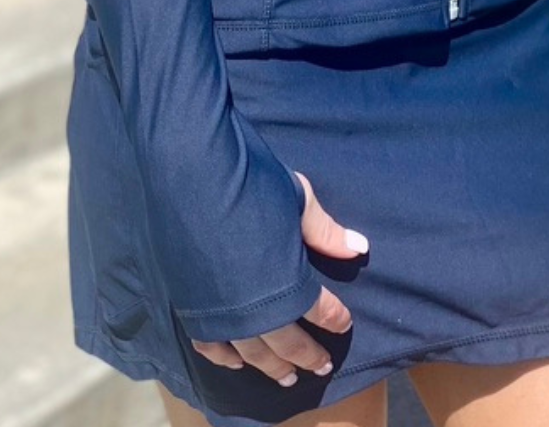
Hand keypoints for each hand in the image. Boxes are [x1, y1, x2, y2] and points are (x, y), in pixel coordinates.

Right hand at [190, 170, 366, 385]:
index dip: (333, 318)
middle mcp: (253, 306)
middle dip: (307, 355)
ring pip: (251, 352)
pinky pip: (211, 345)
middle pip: (285, 342)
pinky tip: (237, 362)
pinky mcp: (191, 305)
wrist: (188, 171)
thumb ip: (324, 230)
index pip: (317, 310)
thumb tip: (359, 249)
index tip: (343, 323)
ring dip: (272, 367)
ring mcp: (220, 309)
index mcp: (285, 280)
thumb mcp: (296, 196)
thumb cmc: (249, 179)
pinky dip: (226, 358)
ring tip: (287, 378)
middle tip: (321, 367)